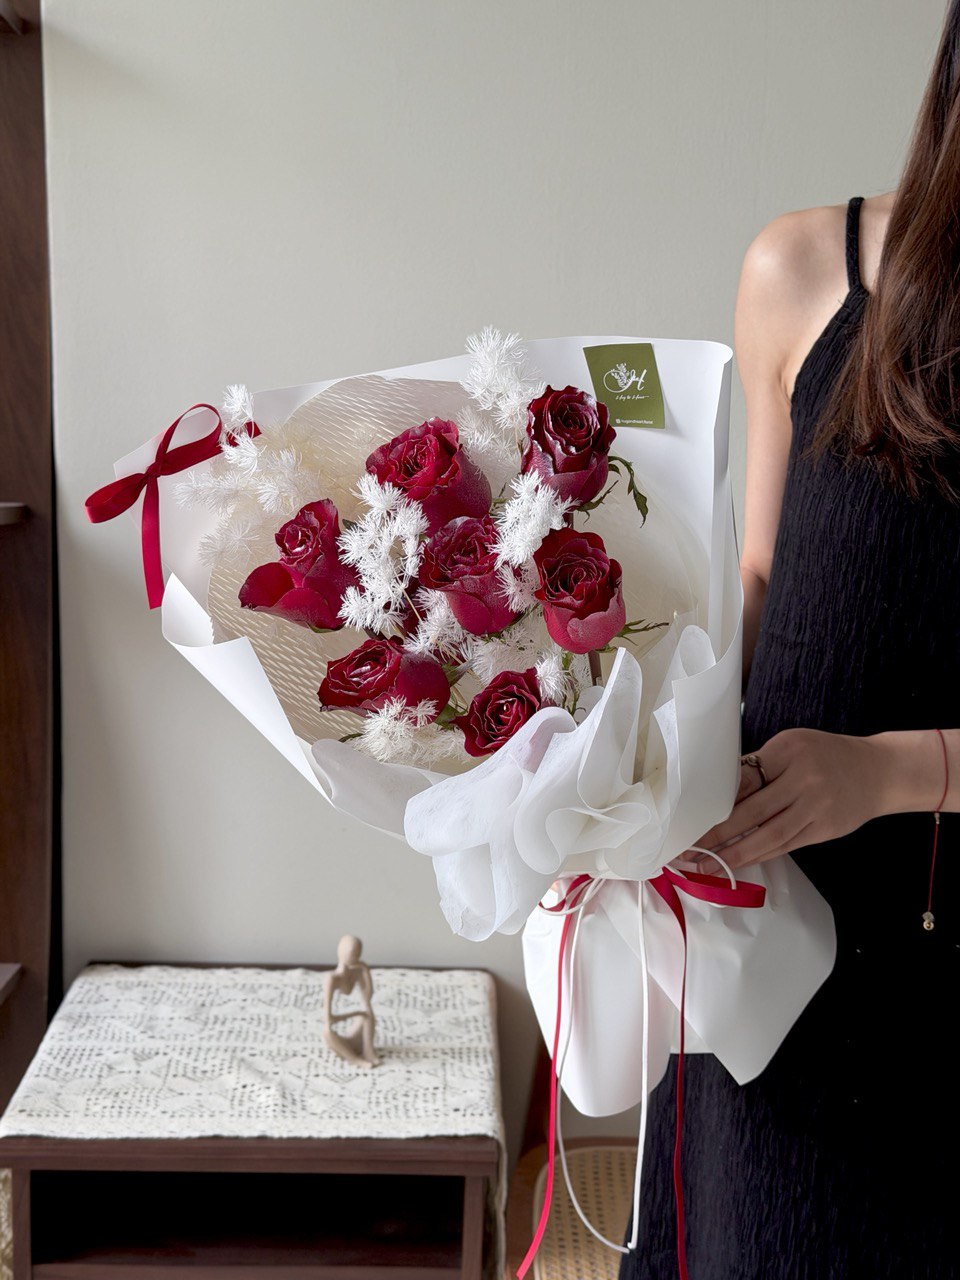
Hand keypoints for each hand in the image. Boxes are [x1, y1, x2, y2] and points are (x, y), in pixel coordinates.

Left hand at [693, 728, 886, 873]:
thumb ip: (760, 766)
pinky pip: (786, 845)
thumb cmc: (825, 755)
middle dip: (717, 834)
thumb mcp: (792, 746)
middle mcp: (804, 778)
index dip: (717, 801)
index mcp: (789, 750)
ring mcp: (817, 807)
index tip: (691, 816)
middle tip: (689, 849)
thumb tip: (717, 791)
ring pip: (769, 836)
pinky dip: (759, 856)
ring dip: (735, 854)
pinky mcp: (825, 829)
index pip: (745, 778)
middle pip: (753, 811)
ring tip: (707, 866)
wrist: (879, 771)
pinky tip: (737, 863)